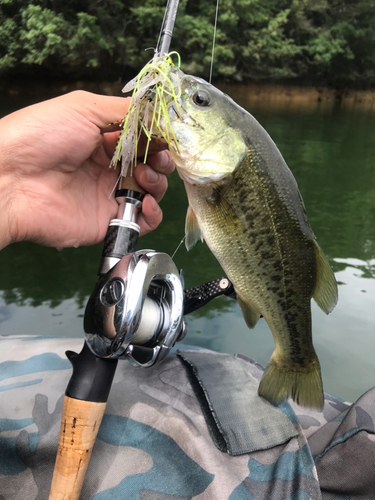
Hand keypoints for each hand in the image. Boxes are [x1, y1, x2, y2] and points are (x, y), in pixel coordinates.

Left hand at [0, 90, 173, 249]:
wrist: (11, 179)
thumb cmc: (40, 136)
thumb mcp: (83, 108)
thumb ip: (125, 111)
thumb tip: (159, 115)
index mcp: (103, 140)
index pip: (143, 139)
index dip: (159, 138)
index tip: (169, 136)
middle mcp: (108, 168)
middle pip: (151, 165)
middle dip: (162, 160)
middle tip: (158, 158)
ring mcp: (109, 195)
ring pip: (152, 192)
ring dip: (158, 182)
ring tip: (143, 176)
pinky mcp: (108, 221)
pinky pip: (143, 222)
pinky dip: (153, 213)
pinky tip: (146, 202)